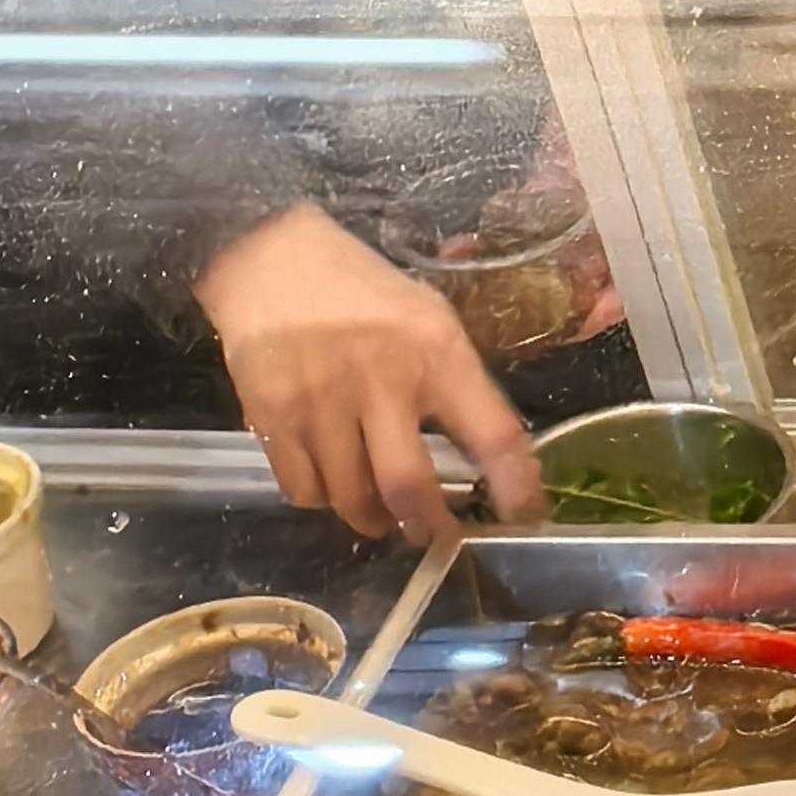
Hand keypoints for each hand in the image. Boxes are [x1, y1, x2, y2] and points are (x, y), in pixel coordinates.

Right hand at [195, 202, 547, 541]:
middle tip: (434, 536)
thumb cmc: (362, 291)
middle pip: (408, 486)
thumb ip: (456, 381)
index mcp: (437, 351)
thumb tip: (488, 455)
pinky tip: (332, 484)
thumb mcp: (429, 316)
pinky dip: (322, 500)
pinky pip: (303, 490)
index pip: (493, 434)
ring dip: (373, 519)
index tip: (525, 517)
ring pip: (351, 498)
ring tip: (382, 514)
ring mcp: (323, 402)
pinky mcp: (272, 416)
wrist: (270, 259)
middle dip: (427, 527)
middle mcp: (382, 379)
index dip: (515, 486)